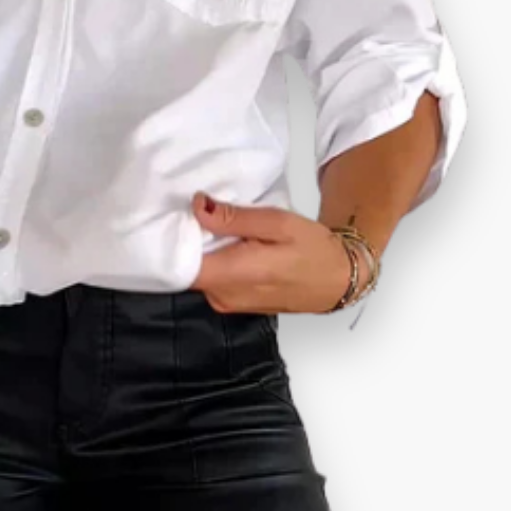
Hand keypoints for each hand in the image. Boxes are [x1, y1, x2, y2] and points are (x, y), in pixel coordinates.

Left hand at [188, 192, 357, 314]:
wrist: (337, 279)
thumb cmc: (313, 249)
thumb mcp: (277, 222)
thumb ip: (234, 218)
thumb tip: (198, 206)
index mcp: (235, 275)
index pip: (180, 266)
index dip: (173, 240)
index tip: (174, 216)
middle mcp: (224, 296)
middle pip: (186, 268)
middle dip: (187, 241)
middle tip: (197, 212)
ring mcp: (227, 303)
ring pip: (198, 274)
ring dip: (202, 251)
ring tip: (214, 225)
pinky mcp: (232, 303)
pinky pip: (211, 280)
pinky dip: (214, 261)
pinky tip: (226, 244)